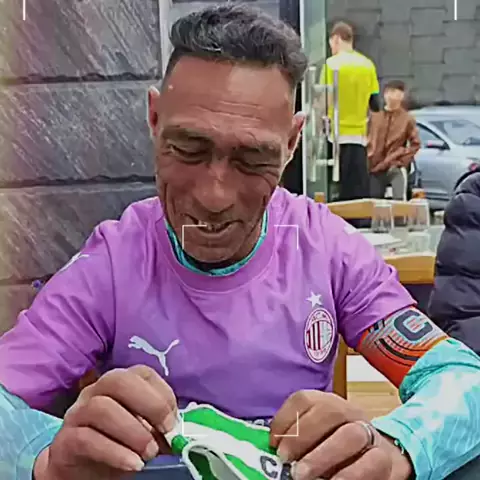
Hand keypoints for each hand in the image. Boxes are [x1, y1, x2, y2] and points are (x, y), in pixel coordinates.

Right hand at [34, 365, 176, 479]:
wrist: (80, 471)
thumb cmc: (118, 443)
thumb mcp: (143, 432)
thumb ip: (158, 426)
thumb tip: (177, 432)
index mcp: (119, 383)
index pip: (142, 373)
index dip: (162, 393)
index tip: (173, 420)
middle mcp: (96, 391)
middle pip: (119, 381)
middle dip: (149, 404)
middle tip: (166, 431)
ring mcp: (78, 412)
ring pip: (102, 408)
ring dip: (133, 431)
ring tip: (150, 453)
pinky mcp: (65, 440)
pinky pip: (86, 439)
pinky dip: (115, 452)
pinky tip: (133, 465)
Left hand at [270, 390, 412, 479]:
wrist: (381, 457)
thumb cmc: (336, 446)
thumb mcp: (316, 436)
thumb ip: (297, 437)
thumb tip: (273, 449)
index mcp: (327, 403)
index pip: (304, 399)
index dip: (285, 420)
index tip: (273, 444)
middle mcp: (350, 413)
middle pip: (329, 411)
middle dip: (303, 436)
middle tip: (287, 461)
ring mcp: (370, 434)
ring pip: (351, 435)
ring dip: (324, 456)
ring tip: (303, 476)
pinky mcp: (387, 459)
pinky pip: (372, 463)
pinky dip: (350, 475)